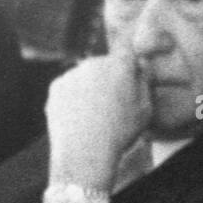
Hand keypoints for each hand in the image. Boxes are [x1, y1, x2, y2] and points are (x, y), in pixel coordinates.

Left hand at [45, 49, 151, 190]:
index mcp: (119, 66)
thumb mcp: (145, 111)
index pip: (127, 51)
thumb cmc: (119, 133)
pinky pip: (69, 89)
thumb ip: (144, 84)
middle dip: (110, 79)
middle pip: (105, 65)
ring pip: (86, 78)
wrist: (84, 152)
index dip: (130, 62)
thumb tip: (141, 66)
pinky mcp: (56, 86)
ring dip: (91, 90)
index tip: (131, 76)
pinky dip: (74, 100)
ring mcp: (72, 73)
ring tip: (96, 119)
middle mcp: (94, 63)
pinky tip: (81, 120)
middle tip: (114, 107)